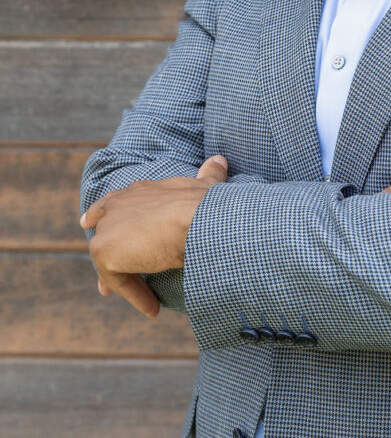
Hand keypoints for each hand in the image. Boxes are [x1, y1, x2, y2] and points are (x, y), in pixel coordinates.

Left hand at [80, 154, 227, 317]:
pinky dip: (134, 295)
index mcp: (138, 190)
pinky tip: (153, 308)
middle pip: (102, 230)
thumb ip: (209, 174)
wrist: (195, 219)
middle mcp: (117, 203)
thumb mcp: (206, 187)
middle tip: (107, 283)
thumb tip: (220, 159)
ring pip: (108, 259)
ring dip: (125, 282)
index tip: (94, 225)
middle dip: (107, 253)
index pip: (113, 202)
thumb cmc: (203, 203)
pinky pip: (115, 280)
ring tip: (146, 303)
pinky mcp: (104, 250)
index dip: (106, 215)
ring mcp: (108, 227)